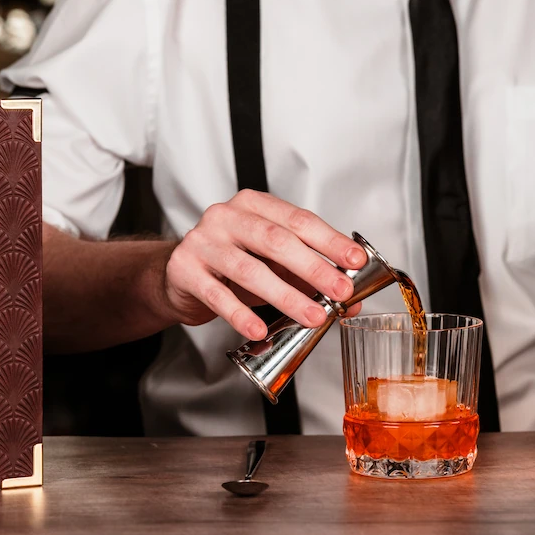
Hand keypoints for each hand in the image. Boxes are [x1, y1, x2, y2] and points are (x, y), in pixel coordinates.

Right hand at [164, 190, 367, 339]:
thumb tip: (350, 299)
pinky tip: (259, 328)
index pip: (298, 219)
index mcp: (254, 205)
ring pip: (249, 269)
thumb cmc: (231, 262)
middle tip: (340, 290)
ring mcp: (203, 242)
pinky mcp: (185, 270)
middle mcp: (227, 217)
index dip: (329, 240)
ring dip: (285, 296)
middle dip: (313, 268)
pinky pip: (217, 295)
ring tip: (312, 316)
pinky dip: (240, 314)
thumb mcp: (272, 262)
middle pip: (276, 240)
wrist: (179, 272)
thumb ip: (309, 276)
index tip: (354, 260)